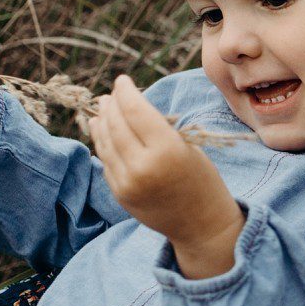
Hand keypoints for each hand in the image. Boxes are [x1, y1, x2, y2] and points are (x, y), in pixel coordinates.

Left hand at [90, 76, 242, 277]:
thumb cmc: (203, 180)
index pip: (136, 110)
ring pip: (105, 143)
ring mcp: (127, 182)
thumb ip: (158, 129)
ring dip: (101, 122)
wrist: (202, 225)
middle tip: (110, 94)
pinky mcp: (119, 194)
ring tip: (102, 108)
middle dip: (112, 105)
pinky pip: (106, 161)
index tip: (122, 80)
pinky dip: (102, 143)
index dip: (126, 91)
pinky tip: (101, 131)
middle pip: (116, 124)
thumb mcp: (188, 147)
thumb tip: (129, 106)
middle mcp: (142, 166)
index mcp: (167, 150)